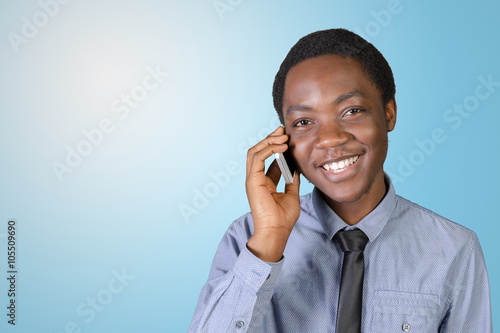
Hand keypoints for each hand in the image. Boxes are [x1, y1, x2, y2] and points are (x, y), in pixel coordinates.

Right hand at [245, 126, 300, 261]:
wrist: (277, 232)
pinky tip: (281, 147)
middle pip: (258, 151)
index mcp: (264, 182)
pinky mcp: (252, 181)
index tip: (287, 137)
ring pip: (254, 151)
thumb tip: (296, 167)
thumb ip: (292, 180)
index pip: (267, 159)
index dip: (276, 146)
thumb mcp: (291, 194)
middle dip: (270, 138)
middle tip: (282, 130)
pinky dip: (269, 149)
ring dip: (268, 141)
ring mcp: (252, 179)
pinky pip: (257, 158)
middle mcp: (256, 179)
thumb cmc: (283, 219)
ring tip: (282, 136)